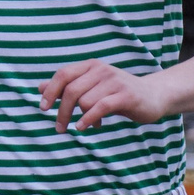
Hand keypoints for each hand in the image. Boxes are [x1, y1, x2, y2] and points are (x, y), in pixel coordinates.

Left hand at [38, 59, 162, 132]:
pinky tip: (84, 127)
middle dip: (62, 112)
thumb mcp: (92, 87)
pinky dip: (88, 119)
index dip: (50, 91)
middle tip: (59, 128)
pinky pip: (100, 107)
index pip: (63, 74)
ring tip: (85, 124)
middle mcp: (101, 70)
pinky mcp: (125, 95)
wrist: (153, 96)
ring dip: (79, 118)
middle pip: (71, 91)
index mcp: (91, 66)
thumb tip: (39, 88)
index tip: (44, 109)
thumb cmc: (118, 93)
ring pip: (84, 101)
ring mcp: (114, 82)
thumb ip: (67, 87)